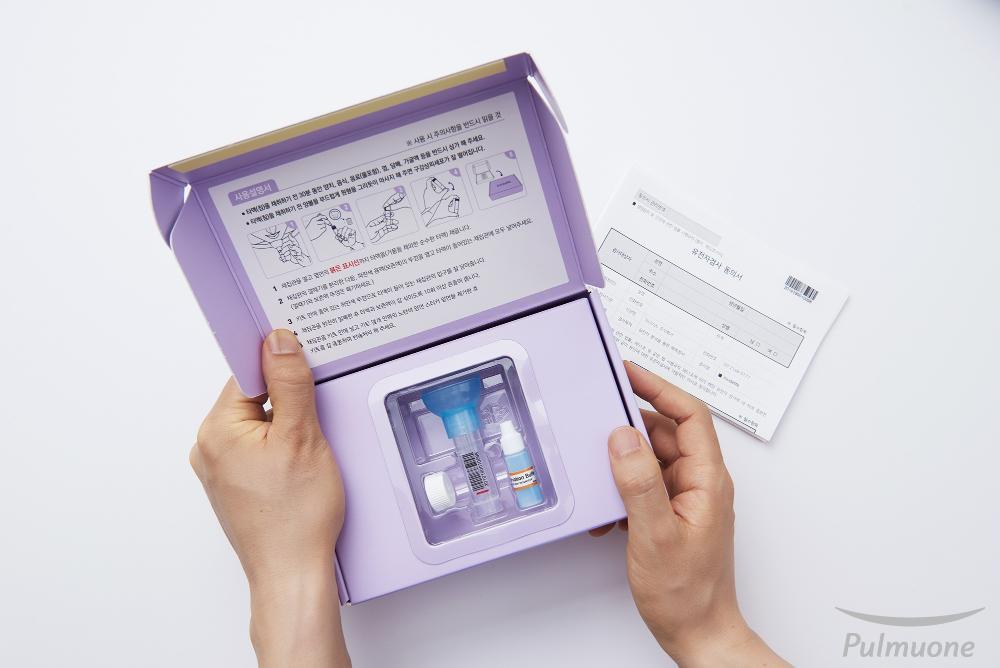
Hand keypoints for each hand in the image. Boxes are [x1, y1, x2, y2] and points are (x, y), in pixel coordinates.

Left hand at [190, 329, 349, 667]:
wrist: (292, 573)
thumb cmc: (295, 516)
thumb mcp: (302, 436)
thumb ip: (290, 383)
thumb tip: (279, 340)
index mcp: (216, 429)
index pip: (248, 373)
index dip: (280, 367)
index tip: (304, 367)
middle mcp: (208, 446)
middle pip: (253, 397)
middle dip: (288, 400)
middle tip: (314, 419)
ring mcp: (219, 468)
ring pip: (258, 423)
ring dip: (287, 425)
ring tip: (308, 450)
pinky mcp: (234, 485)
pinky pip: (257, 448)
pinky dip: (281, 447)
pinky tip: (301, 465)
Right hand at [593, 362, 786, 666]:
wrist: (697, 633)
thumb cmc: (686, 594)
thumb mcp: (655, 534)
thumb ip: (638, 482)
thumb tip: (623, 437)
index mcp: (706, 479)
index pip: (688, 415)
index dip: (658, 388)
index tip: (628, 373)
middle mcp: (699, 483)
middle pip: (666, 432)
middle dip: (630, 425)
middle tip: (597, 416)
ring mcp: (686, 498)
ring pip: (651, 459)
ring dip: (621, 463)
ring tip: (597, 470)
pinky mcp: (671, 514)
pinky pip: (644, 484)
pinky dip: (621, 489)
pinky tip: (606, 510)